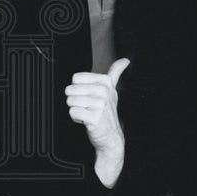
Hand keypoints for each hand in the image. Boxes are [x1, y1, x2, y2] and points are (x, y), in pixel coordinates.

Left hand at [65, 57, 128, 186]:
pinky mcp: (94, 117)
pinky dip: (76, 118)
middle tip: (89, 107)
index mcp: (105, 82)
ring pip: (70, 101)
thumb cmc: (106, 111)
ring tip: (88, 113)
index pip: (75, 78)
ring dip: (76, 109)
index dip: (79, 89)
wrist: (111, 135)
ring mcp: (100, 104)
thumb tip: (126, 60)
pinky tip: (86, 121)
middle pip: (71, 89)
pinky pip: (72, 112)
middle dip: (76, 100)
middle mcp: (104, 91)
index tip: (90, 96)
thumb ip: (116, 72)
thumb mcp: (112, 89)